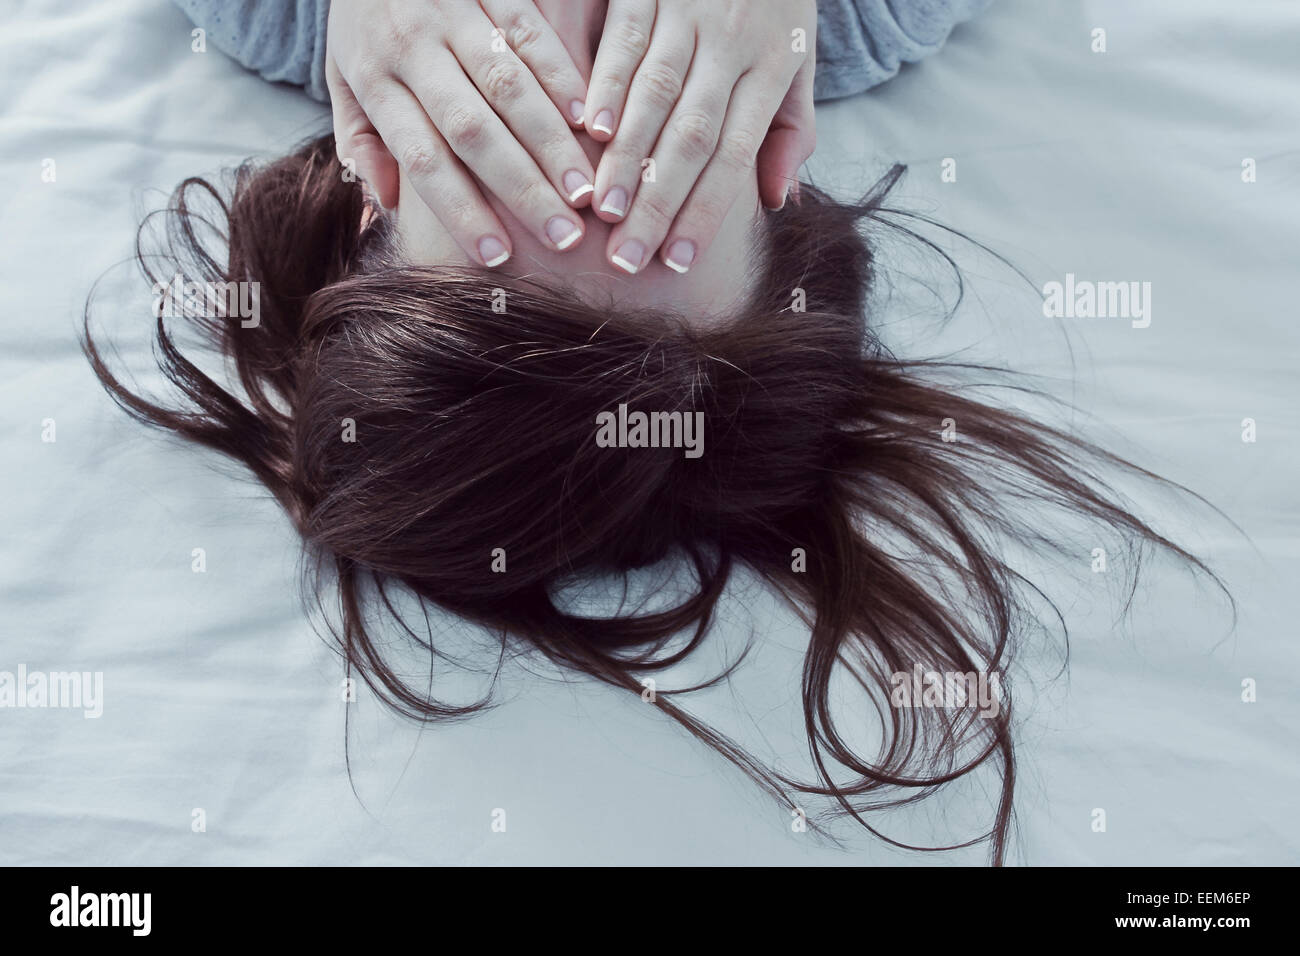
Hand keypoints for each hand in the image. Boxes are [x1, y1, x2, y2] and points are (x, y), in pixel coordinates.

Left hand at [326, 0, 599, 266]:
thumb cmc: (362, 21)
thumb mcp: (341, 78)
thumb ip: (362, 142)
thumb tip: (384, 208)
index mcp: (376, 81)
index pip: (423, 158)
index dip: (460, 209)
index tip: (496, 255)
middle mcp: (413, 48)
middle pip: (473, 130)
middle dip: (522, 188)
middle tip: (563, 236)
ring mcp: (452, 11)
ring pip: (509, 86)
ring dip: (552, 144)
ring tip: (587, 192)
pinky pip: (529, 32)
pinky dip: (561, 76)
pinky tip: (588, 120)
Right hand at [582, 0, 817, 274]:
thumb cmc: (776, 6)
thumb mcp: (800, 63)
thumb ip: (791, 132)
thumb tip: (778, 203)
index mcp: (769, 72)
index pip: (733, 156)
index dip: (705, 211)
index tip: (677, 261)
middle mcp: (731, 44)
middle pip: (690, 137)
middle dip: (658, 202)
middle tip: (626, 256)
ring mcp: (688, 13)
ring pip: (655, 95)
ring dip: (626, 157)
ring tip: (601, 210)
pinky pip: (624, 41)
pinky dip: (606, 85)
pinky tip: (589, 129)